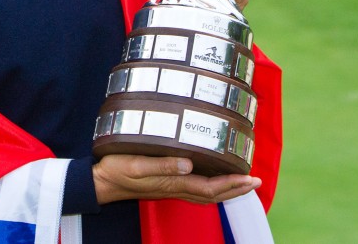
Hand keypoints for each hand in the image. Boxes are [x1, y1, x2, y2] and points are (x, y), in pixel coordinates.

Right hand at [93, 154, 259, 204]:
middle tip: (255, 181)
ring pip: (206, 194)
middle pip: (213, 194)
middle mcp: (176, 187)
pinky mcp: (165, 185)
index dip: (232, 184)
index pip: (210, 187)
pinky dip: (211, 187)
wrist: (101, 182)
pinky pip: (195, 190)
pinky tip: (213, 179)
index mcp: (172, 182)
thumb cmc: (117, 170)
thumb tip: (189, 163)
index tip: (250, 177)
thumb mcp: (136, 164)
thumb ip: (162, 164)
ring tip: (242, 182)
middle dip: (236, 189)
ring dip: (227, 189)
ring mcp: (171, 188)